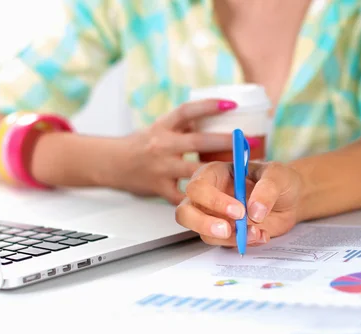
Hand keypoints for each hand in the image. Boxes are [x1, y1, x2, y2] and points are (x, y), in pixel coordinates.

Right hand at [110, 99, 237, 203]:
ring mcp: (160, 168)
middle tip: (249, 142)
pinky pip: (183, 196)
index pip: (188, 111)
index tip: (232, 104)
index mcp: (163, 127)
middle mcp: (162, 145)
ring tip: (241, 175)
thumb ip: (185, 125)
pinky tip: (218, 200)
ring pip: (194, 171)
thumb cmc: (140, 145)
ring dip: (219, 173)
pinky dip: (200, 198)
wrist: (111, 163)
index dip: (210, 106)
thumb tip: (216, 115)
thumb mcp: (160, 128)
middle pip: (198, 141)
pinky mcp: (159, 188)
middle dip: (226, 142)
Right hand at [175, 161, 303, 245]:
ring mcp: (214, 217)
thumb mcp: (278, 176)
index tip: (239, 211)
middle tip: (227, 230)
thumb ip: (267, 189)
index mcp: (214, 174)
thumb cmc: (279, 180)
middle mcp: (208, 196)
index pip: (198, 187)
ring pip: (203, 233)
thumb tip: (254, 211)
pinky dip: (242, 243)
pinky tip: (261, 235)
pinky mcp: (225, 233)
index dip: (213, 201)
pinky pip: (224, 244)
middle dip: (203, 224)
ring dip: (229, 238)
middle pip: (185, 213)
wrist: (292, 200)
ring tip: (257, 232)